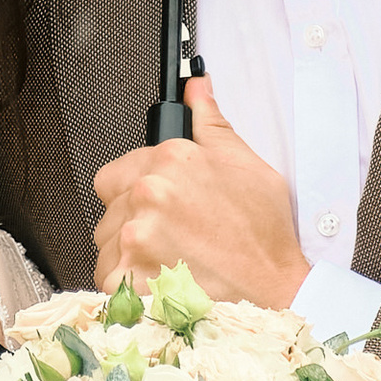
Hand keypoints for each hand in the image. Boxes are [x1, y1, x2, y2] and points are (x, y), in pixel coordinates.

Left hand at [92, 72, 308, 309]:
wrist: (274, 292)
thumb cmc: (263, 235)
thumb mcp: (245, 165)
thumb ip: (210, 123)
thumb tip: (196, 88)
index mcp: (170, 162)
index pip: (115, 174)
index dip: (134, 191)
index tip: (158, 207)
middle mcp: (147, 196)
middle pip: (110, 210)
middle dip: (134, 222)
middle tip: (174, 236)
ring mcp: (135, 239)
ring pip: (106, 244)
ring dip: (127, 254)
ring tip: (170, 260)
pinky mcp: (129, 279)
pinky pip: (108, 279)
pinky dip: (129, 286)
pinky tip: (163, 282)